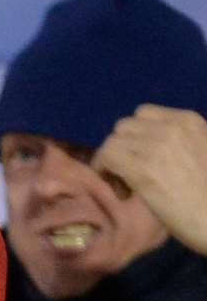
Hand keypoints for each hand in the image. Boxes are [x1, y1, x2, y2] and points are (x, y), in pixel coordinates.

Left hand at [93, 105, 206, 254]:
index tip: (135, 153)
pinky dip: (104, 170)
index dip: (134, 134)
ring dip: (110, 160)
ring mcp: (158, 146)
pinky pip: (107, 156)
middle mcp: (173, 127)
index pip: (144, 113)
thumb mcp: (199, 152)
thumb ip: (175, 142)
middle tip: (123, 168)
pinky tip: (116, 187)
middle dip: (120, 146)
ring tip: (120, 180)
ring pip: (112, 141)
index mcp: (189, 121)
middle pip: (124, 126)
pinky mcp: (143, 168)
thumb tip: (140, 145)